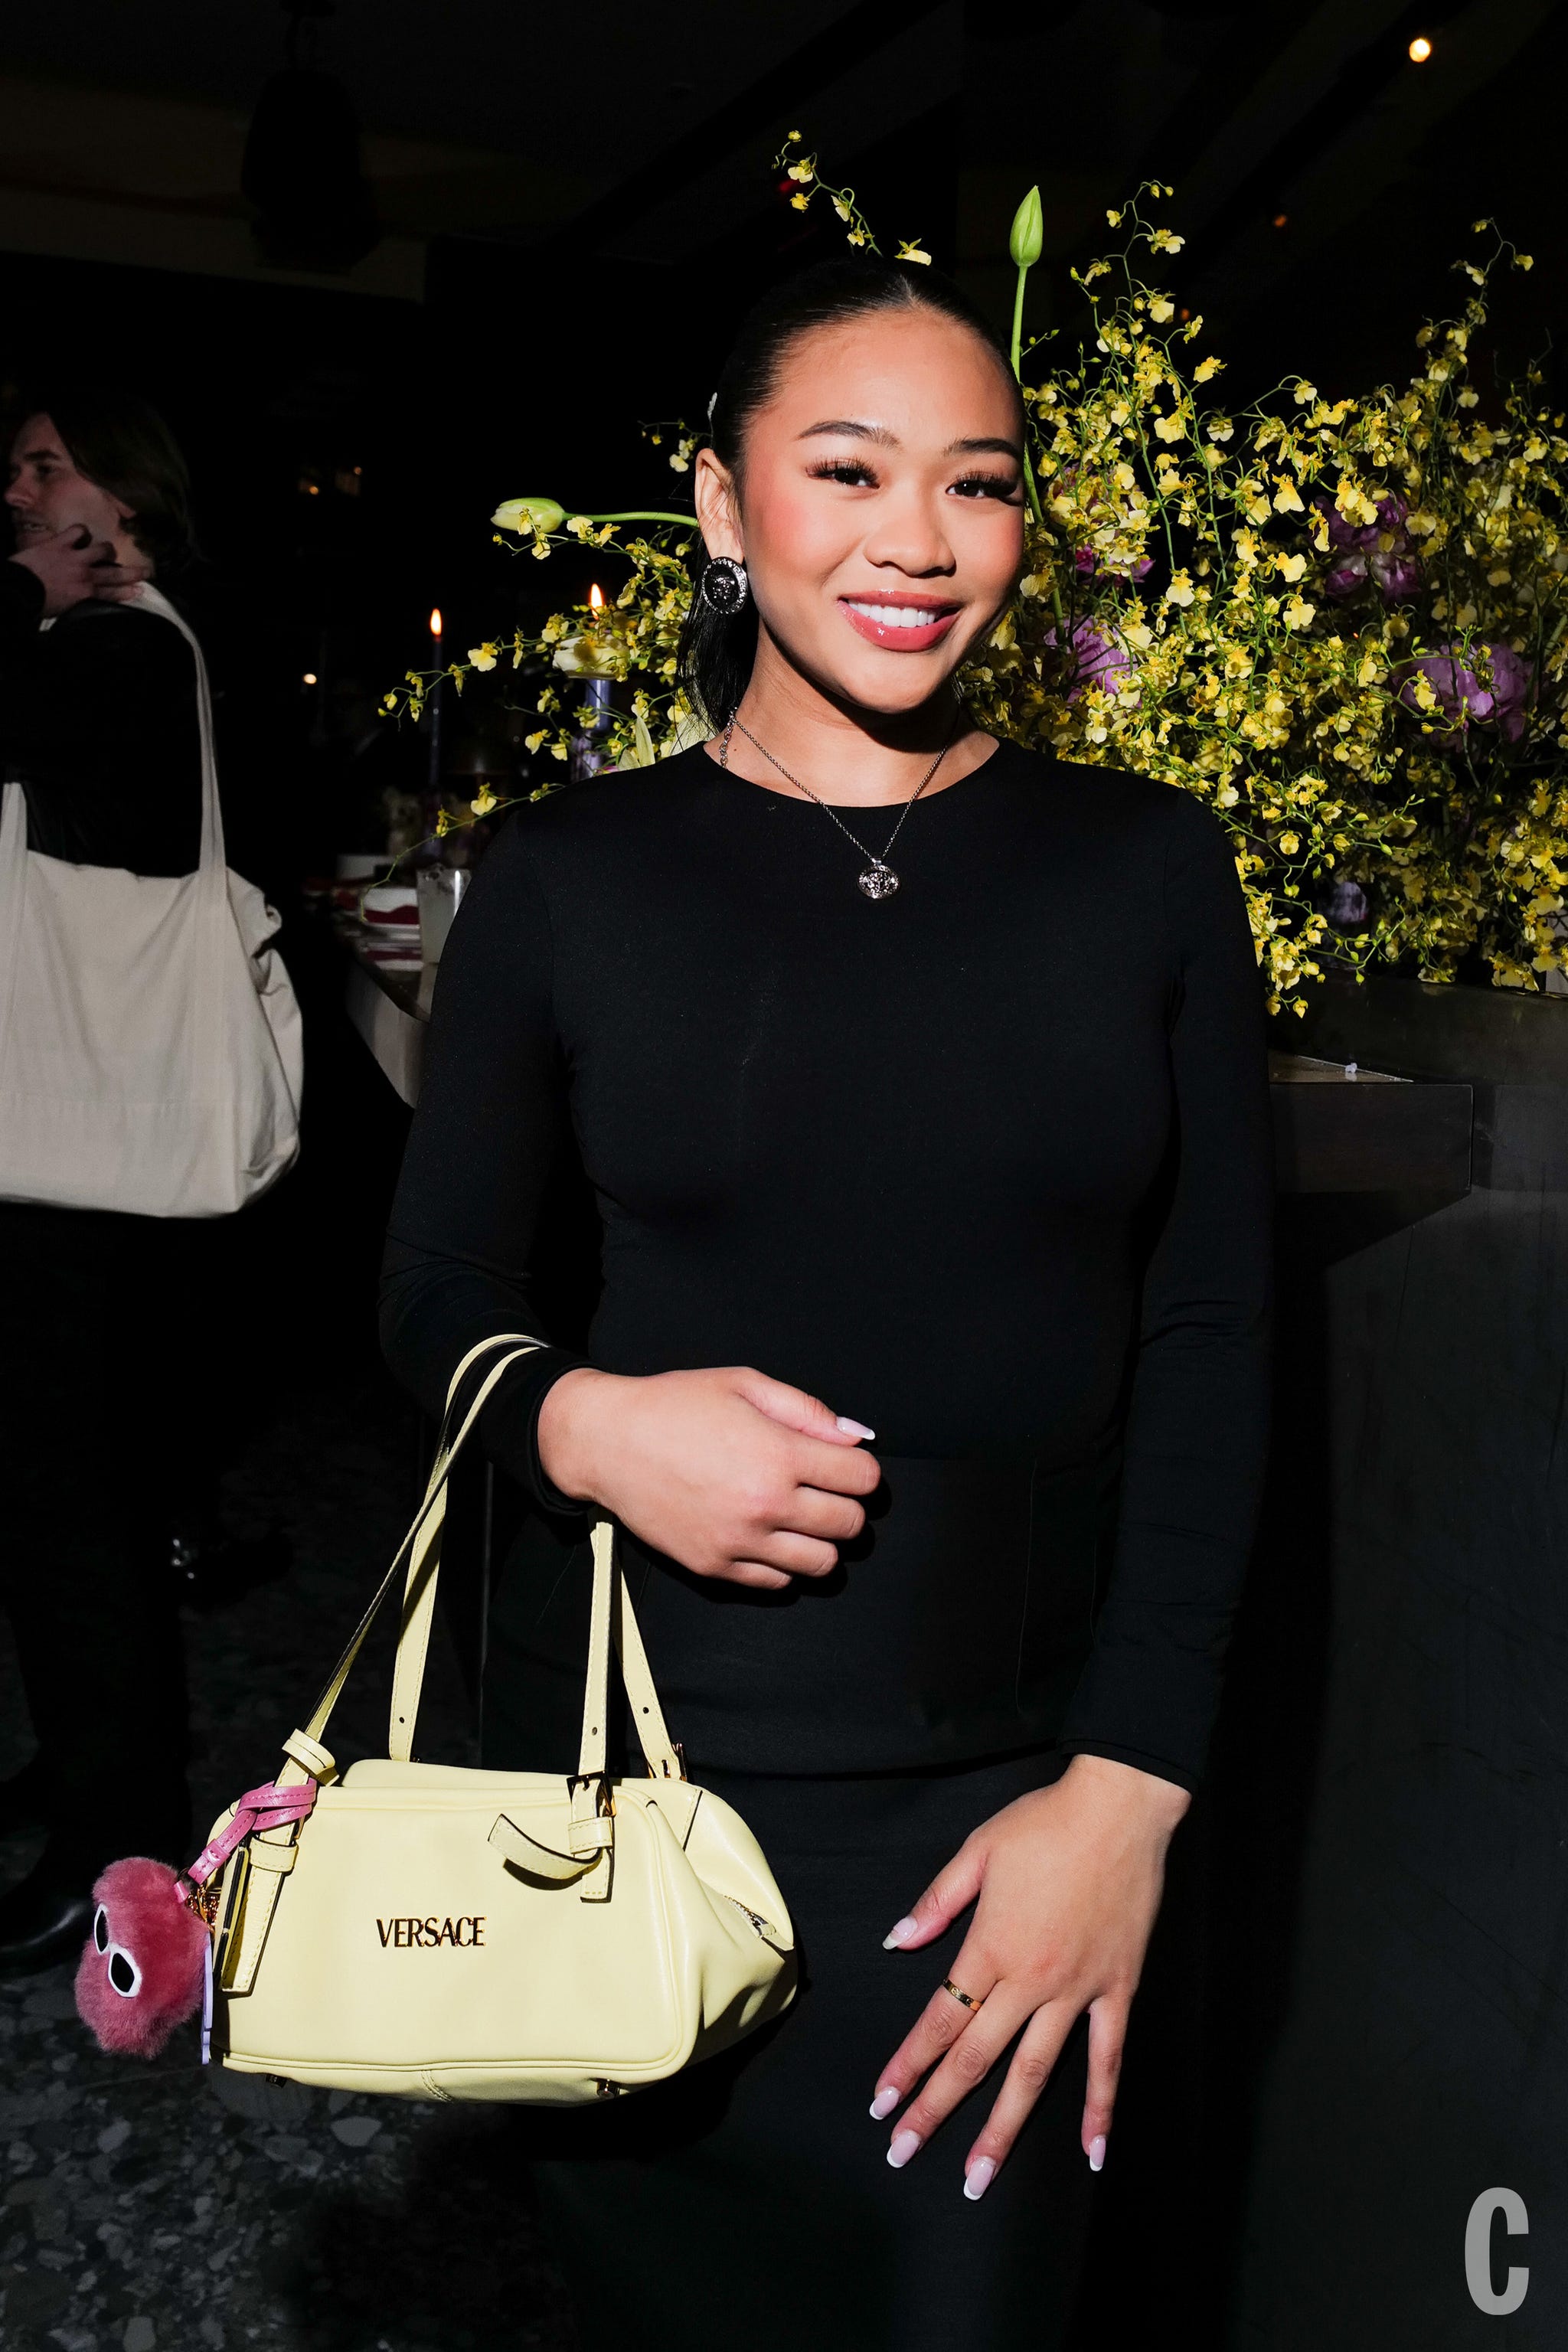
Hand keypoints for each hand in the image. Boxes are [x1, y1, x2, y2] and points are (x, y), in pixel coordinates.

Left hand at [9, 524, 147, 614]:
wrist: (18, 589)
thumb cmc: (38, 603)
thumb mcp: (63, 609)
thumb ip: (78, 600)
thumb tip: (86, 596)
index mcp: (86, 595)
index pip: (112, 593)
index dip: (128, 591)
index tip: (140, 589)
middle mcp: (86, 575)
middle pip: (115, 574)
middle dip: (133, 573)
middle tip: (146, 571)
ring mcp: (74, 557)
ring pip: (102, 549)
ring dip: (106, 550)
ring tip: (107, 551)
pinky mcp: (61, 543)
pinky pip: (79, 531)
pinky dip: (82, 532)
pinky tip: (82, 534)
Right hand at [537, 1364, 880, 1589]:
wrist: (607, 1442)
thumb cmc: (674, 1407)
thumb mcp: (743, 1385)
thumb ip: (806, 1410)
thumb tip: (855, 1437)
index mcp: (776, 1454)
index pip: (862, 1479)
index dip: (861, 1469)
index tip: (845, 1465)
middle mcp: (763, 1504)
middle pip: (849, 1525)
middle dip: (848, 1505)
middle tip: (826, 1490)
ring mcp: (738, 1542)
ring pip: (821, 1564)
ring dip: (822, 1541)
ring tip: (801, 1518)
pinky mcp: (714, 1567)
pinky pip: (777, 1583)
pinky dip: (784, 1564)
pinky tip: (768, 1535)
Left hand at [869, 1753, 1189, 2196]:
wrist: (1119, 1809)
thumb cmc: (1044, 1824)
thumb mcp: (978, 1851)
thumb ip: (937, 1902)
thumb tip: (896, 1941)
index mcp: (990, 1947)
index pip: (939, 2020)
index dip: (907, 2064)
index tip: (881, 2102)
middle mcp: (1030, 1980)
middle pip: (974, 2058)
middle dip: (935, 2109)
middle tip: (903, 2152)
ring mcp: (1077, 1991)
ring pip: (1033, 2073)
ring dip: (1002, 2129)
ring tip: (977, 2178)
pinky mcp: (1117, 1990)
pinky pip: (1107, 2059)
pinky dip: (1101, 2107)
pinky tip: (1094, 2153)